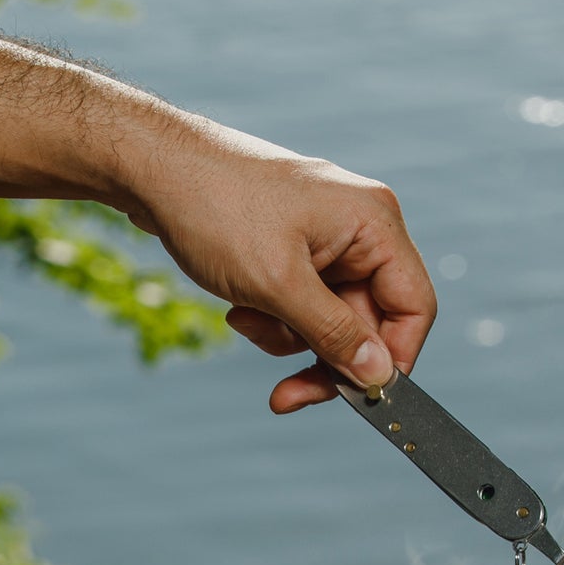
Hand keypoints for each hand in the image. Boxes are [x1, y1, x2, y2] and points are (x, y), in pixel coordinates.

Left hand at [126, 117, 437, 412]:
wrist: (149, 167)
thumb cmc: (214, 208)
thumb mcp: (278, 285)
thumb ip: (335, 335)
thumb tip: (378, 375)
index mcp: (374, 223)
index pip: (414, 307)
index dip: (392, 358)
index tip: (358, 395)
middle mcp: (360, 227)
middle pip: (370, 322)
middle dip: (324, 357)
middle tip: (287, 397)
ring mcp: (327, 237)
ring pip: (332, 320)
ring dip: (290, 337)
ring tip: (246, 320)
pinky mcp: (295, 247)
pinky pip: (304, 304)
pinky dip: (274, 318)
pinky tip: (239, 307)